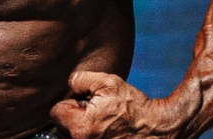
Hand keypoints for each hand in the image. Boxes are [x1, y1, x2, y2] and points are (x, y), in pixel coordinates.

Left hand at [51, 72, 178, 138]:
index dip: (71, 103)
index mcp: (81, 129)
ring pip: (73, 135)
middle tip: (96, 112)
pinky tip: (107, 131)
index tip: (86, 102)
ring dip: (83, 127)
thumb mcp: (107, 82)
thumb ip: (80, 79)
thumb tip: (70, 85)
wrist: (156, 128)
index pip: (56, 112)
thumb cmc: (133, 106)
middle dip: (75, 116)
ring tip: (103, 122)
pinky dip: (93, 135)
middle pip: (63, 126)